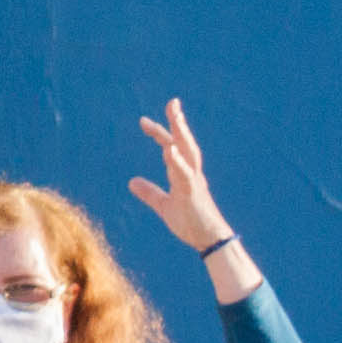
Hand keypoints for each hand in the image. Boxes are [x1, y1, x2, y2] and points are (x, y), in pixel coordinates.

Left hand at [129, 97, 231, 250]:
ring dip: (181, 134)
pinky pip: (185, 175)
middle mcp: (191, 173)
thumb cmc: (190, 223)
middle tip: (172, 102)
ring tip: (174, 116)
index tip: (143, 121)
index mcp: (184, 174)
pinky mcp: (193, 193)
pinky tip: (168, 150)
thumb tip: (132, 182)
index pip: (171, 147)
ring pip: (188, 152)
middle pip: (185, 142)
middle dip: (178, 122)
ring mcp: (194, 181)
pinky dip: (177, 161)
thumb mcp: (164, 206)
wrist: (210, 240)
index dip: (159, 133)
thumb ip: (150, 193)